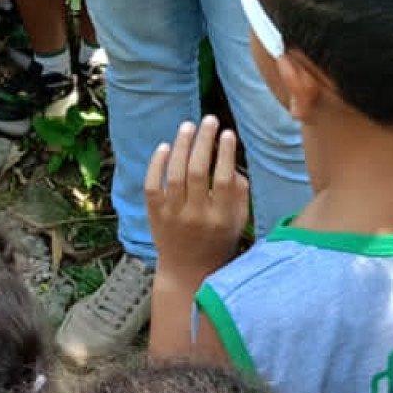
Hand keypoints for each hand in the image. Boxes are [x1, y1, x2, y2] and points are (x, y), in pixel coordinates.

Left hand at [145, 115, 249, 285]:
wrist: (186, 272)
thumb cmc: (217, 243)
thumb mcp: (238, 223)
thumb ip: (240, 194)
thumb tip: (232, 161)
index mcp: (221, 219)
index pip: (225, 180)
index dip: (226, 154)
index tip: (228, 133)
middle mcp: (196, 216)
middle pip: (198, 172)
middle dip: (204, 141)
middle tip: (210, 120)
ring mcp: (173, 216)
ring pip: (175, 174)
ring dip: (182, 146)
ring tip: (188, 126)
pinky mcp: (154, 215)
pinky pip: (152, 185)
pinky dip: (156, 164)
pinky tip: (164, 147)